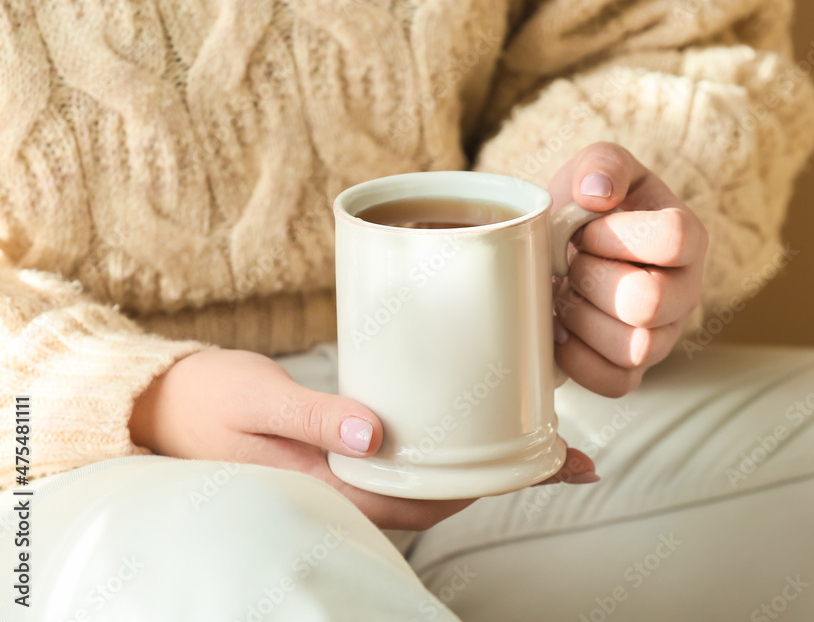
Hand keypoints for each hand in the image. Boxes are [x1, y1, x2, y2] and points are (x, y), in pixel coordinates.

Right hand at [129, 349, 596, 530]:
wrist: (166, 402)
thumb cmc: (209, 398)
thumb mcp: (258, 399)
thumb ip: (314, 416)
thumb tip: (373, 434)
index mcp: (329, 485)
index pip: (425, 497)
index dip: (488, 484)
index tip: (541, 464)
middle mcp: (346, 486)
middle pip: (440, 490)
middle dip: (503, 477)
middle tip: (565, 452)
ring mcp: (345, 470)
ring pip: (426, 475)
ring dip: (480, 461)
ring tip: (534, 435)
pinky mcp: (341, 447)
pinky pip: (402, 455)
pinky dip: (444, 444)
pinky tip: (469, 422)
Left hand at [549, 142, 707, 396]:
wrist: (567, 247)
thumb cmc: (589, 210)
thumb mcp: (596, 169)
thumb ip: (602, 164)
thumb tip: (596, 192)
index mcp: (687, 237)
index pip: (674, 238)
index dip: (617, 235)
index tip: (585, 229)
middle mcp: (685, 291)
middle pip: (649, 301)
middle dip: (591, 279)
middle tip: (570, 264)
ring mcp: (663, 337)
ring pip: (633, 347)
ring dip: (580, 317)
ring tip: (565, 293)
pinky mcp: (634, 371)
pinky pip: (615, 383)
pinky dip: (577, 358)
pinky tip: (561, 328)